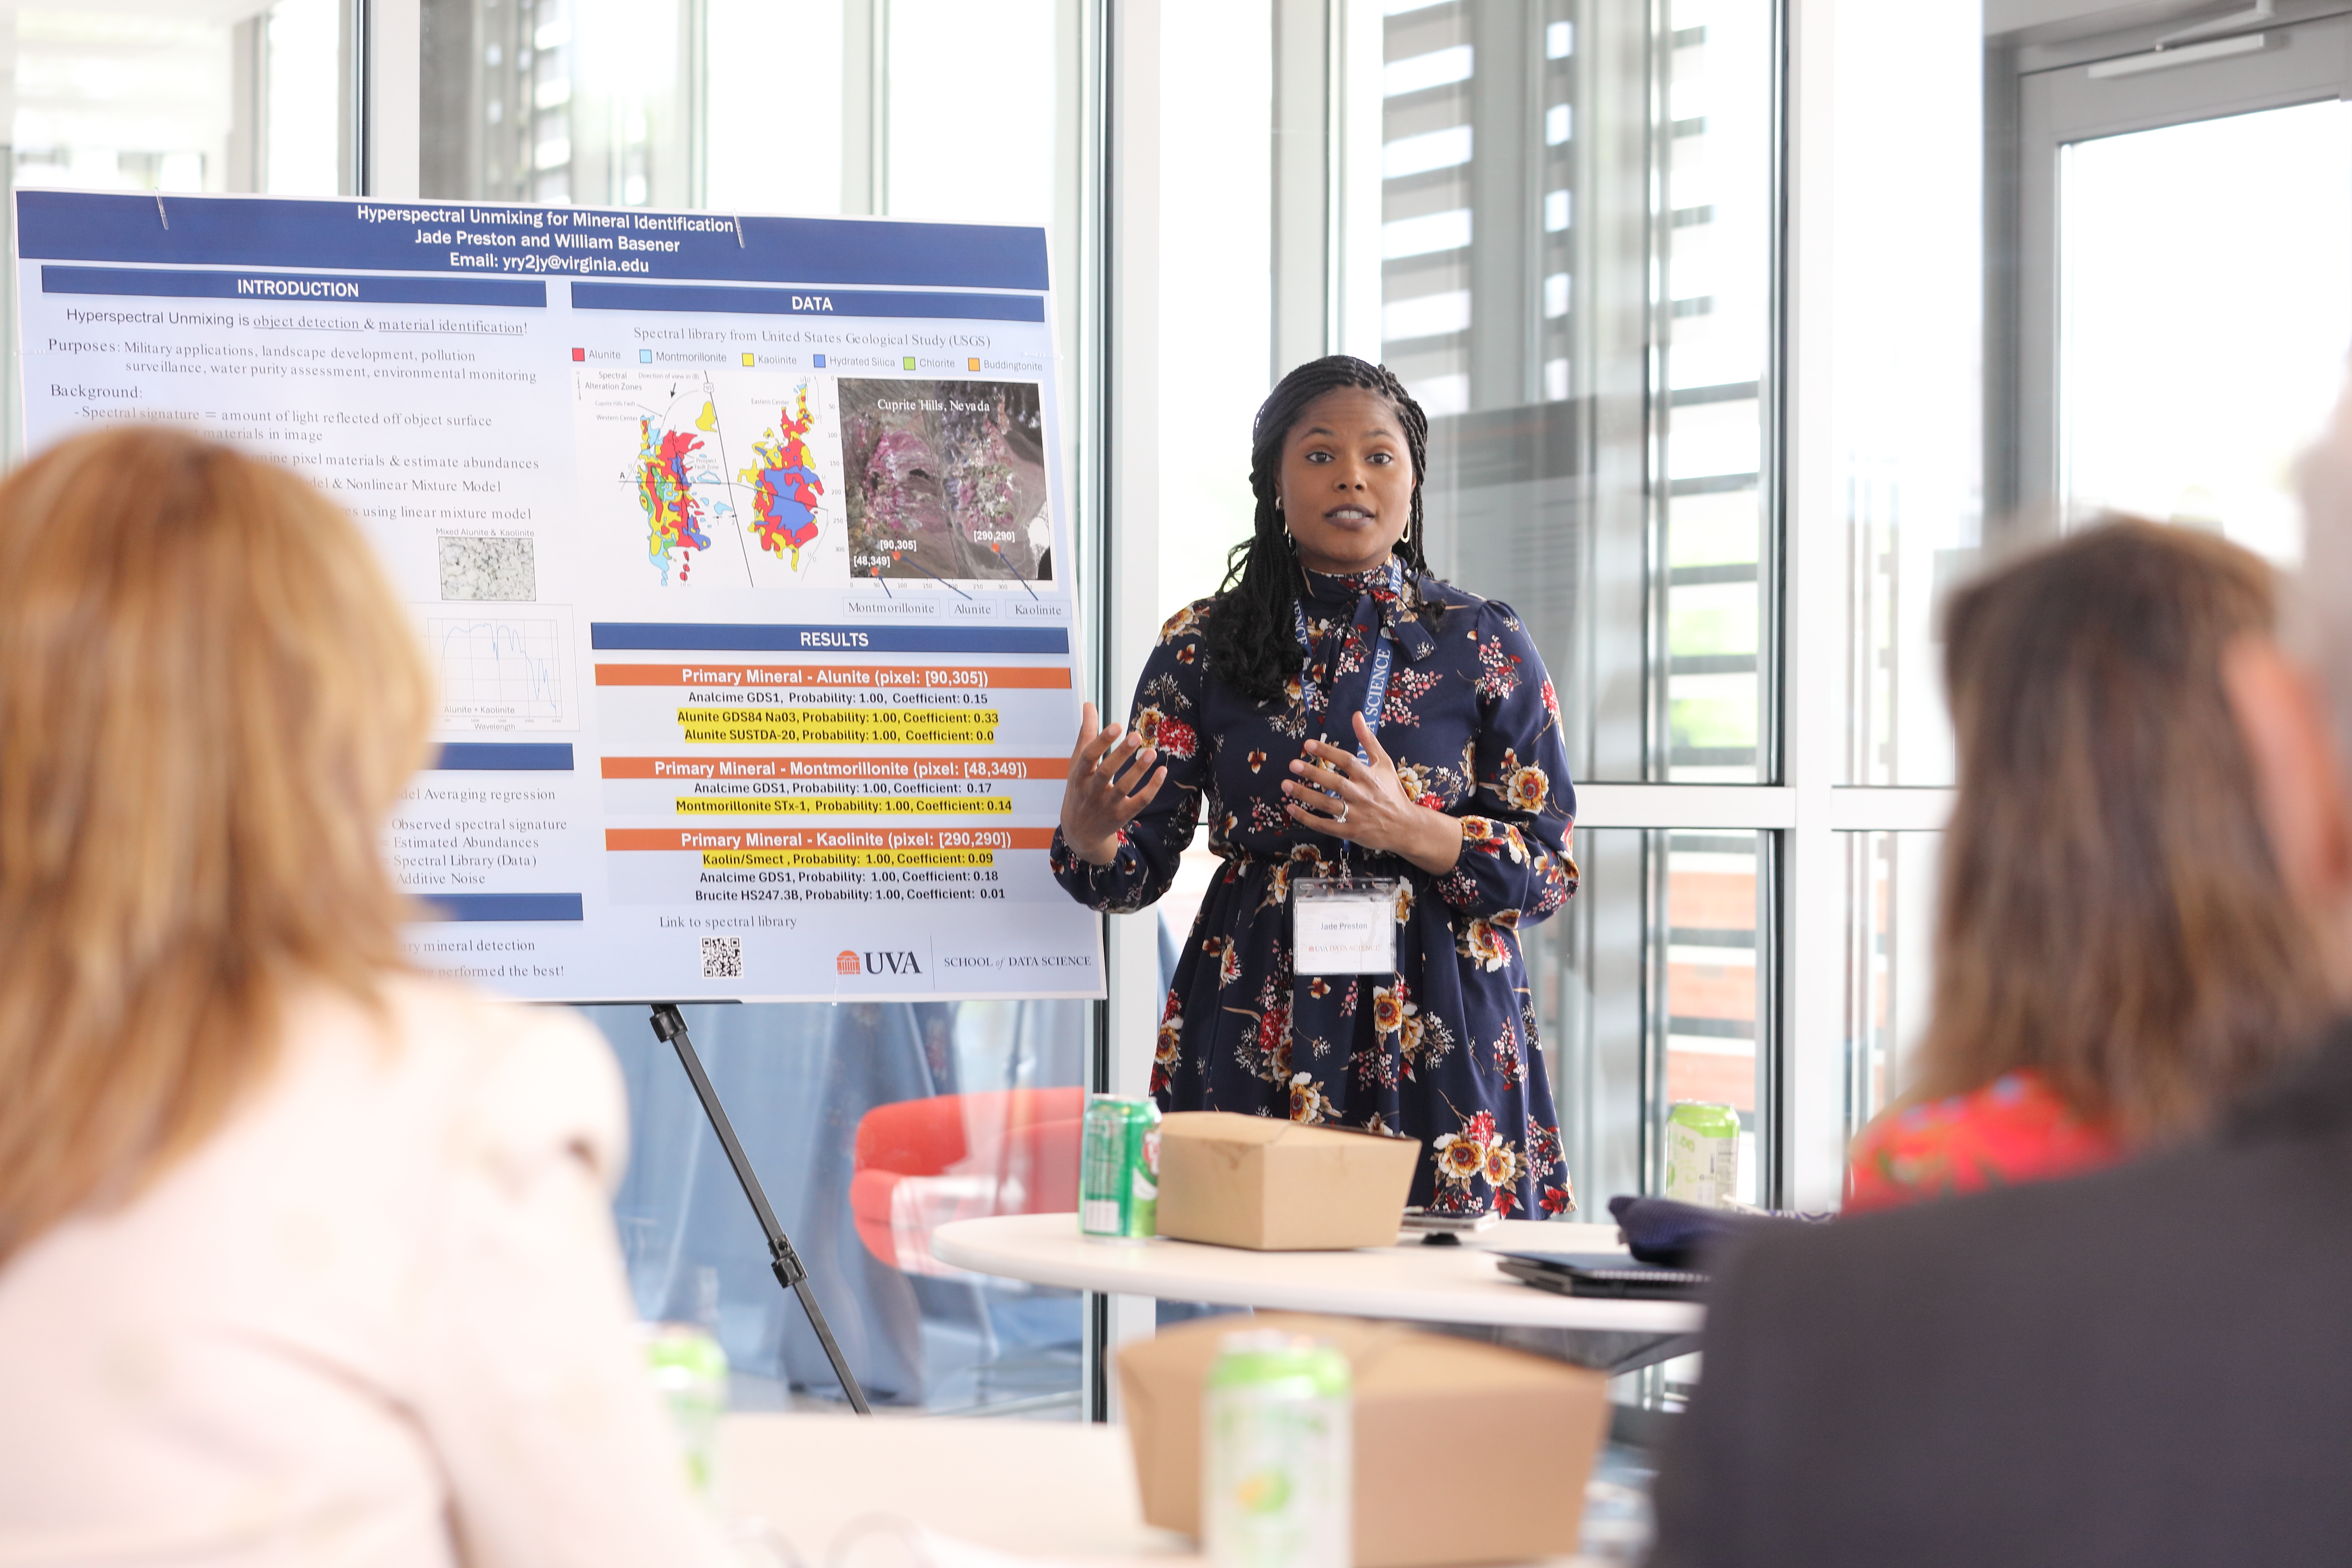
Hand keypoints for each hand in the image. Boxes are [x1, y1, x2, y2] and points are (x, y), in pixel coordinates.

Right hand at [1060, 702, 1165, 865]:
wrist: (1080, 831)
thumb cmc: (1080, 788)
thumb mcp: (1078, 763)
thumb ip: (1086, 734)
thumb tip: (1089, 704)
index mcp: (1079, 776)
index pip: (1088, 757)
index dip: (1101, 741)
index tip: (1116, 725)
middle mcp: (1091, 791)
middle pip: (1106, 773)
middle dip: (1120, 754)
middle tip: (1136, 735)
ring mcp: (1107, 806)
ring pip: (1124, 788)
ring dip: (1138, 770)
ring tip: (1151, 751)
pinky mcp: (1122, 816)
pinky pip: (1139, 802)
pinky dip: (1151, 787)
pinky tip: (1162, 771)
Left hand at [1282, 711, 1462, 874]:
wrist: (1405, 826)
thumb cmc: (1392, 792)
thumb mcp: (1384, 763)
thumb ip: (1368, 740)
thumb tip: (1357, 715)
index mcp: (1370, 777)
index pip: (1347, 761)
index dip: (1328, 752)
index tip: (1308, 744)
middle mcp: (1362, 795)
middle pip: (1335, 783)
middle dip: (1313, 773)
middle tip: (1293, 764)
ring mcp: (1356, 815)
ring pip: (1327, 805)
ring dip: (1305, 795)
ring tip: (1285, 785)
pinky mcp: (1351, 831)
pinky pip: (1326, 825)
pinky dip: (1308, 819)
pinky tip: (1291, 809)